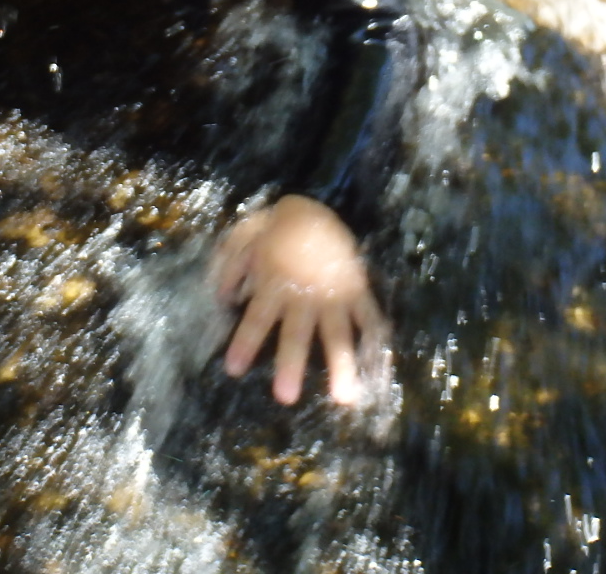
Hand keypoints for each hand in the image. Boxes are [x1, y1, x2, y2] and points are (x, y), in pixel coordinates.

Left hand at [213, 194, 388, 405]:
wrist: (315, 208)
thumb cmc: (275, 226)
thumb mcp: (246, 237)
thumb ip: (232, 267)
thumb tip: (224, 299)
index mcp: (274, 283)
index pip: (256, 319)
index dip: (245, 343)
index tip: (233, 370)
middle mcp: (303, 295)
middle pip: (295, 334)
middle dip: (291, 365)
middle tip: (286, 397)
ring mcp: (333, 294)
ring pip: (337, 334)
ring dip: (340, 366)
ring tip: (345, 398)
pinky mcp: (355, 289)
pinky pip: (367, 316)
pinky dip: (375, 337)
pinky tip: (380, 365)